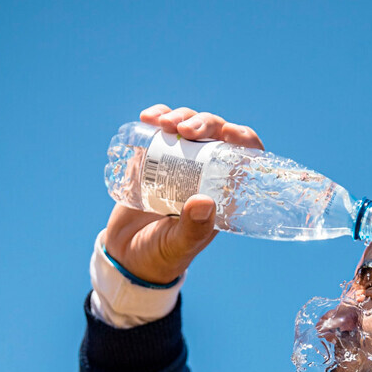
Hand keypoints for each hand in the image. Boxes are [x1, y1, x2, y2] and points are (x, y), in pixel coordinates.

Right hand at [104, 104, 264, 285]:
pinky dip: (157, 117)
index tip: (230, 134)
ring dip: (181, 116)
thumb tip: (204, 201)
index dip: (243, 140)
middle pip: (216, 135)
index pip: (244, 158)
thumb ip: (192, 229)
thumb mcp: (179, 245)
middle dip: (204, 123)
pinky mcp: (154, 157)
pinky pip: (161, 129)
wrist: (127, 255)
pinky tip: (148, 118)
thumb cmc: (162, 254)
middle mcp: (206, 173)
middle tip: (184, 130)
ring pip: (189, 126)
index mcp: (223, 193)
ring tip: (163, 124)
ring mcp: (180, 162)